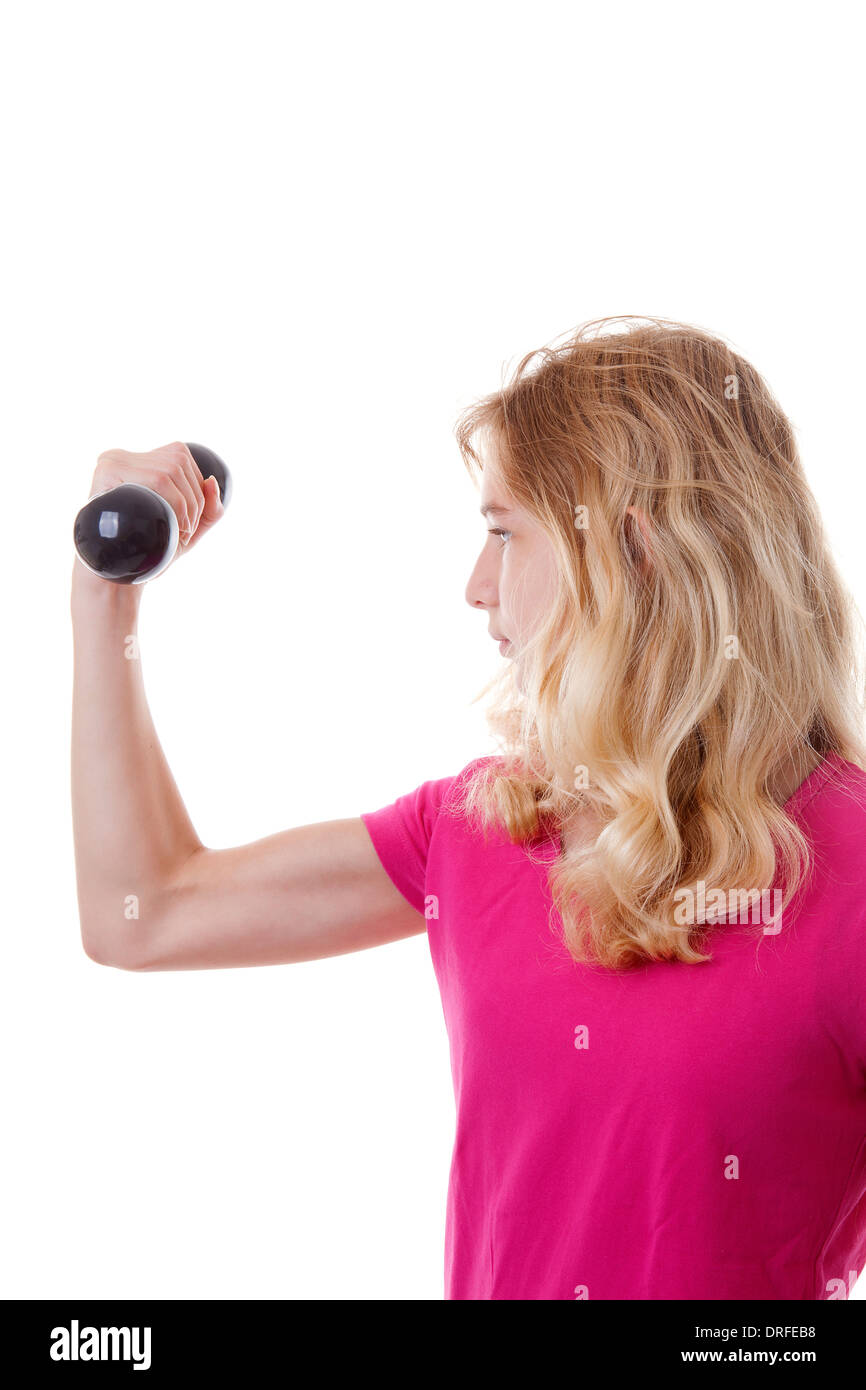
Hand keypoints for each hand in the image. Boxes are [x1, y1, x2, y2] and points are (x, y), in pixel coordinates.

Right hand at [88, 441, 223, 564]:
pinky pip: (157, 479)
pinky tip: (174, 526)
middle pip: (178, 462)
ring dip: (186, 505)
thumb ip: (210, 510)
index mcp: (136, 462)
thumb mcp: (188, 530)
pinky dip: (176, 504)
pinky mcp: (107, 472)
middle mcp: (121, 457)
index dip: (196, 488)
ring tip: (180, 531)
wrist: (116, 575)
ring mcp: (111, 463)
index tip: (190, 522)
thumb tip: (213, 481)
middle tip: (186, 531)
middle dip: (194, 500)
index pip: (179, 456)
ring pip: (169, 471)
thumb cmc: (151, 551)